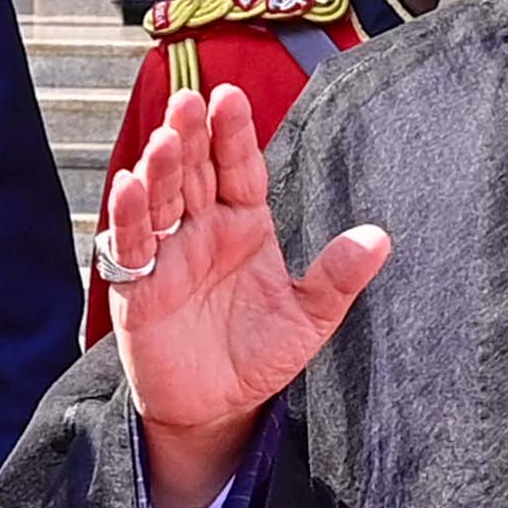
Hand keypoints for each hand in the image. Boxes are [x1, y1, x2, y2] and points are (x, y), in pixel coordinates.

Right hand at [102, 77, 388, 507]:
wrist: (216, 410)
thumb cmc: (259, 357)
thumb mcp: (310, 319)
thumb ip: (338, 278)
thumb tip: (379, 238)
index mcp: (245, 224)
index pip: (240, 167)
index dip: (234, 133)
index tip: (230, 97)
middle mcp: (203, 229)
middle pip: (194, 171)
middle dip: (190, 136)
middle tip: (190, 101)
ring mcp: (168, 254)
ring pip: (160, 199)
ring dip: (158, 168)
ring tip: (162, 140)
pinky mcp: (137, 287)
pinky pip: (128, 246)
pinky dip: (128, 218)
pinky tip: (130, 188)